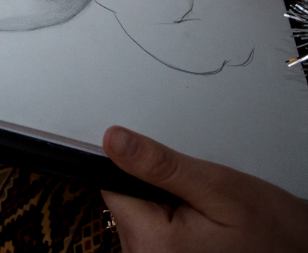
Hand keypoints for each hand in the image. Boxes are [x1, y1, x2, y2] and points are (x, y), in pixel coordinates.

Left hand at [100, 126, 307, 251]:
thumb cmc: (271, 231)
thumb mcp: (217, 187)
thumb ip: (161, 165)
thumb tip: (114, 141)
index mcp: (151, 243)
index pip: (113, 185)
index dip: (137, 169)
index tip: (166, 171)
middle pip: (127, 203)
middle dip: (156, 189)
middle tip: (198, 197)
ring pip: (140, 217)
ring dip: (165, 207)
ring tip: (204, 214)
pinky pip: (153, 232)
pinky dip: (172, 222)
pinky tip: (200, 227)